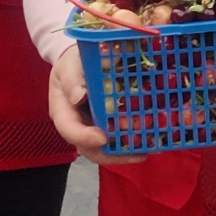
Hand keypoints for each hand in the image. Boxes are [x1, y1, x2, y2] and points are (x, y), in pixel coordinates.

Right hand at [47, 46, 142, 164]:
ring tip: (149, 147)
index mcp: (63, 113)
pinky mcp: (108, 124)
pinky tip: (152, 136)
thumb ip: (72, 79)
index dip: (85, 138)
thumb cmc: (71, 64)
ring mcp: (94, 127)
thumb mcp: (68, 66)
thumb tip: (78, 96)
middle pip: (90, 149)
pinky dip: (134, 138)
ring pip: (108, 147)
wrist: (80, 61)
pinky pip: (120, 135)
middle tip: (136, 154)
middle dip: (113, 154)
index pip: (70, 131)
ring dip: (127, 149)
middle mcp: (78, 125)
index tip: (103, 138)